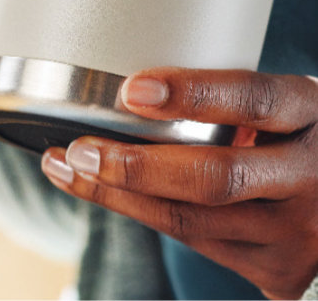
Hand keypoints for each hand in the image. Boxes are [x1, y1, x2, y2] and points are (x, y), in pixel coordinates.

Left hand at [42, 67, 317, 300]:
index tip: (133, 89)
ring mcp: (296, 235)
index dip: (193, 93)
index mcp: (312, 115)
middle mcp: (311, 179)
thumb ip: (235, 99)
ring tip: (68, 168)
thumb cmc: (298, 133)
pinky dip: (144, 217)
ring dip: (119, 197)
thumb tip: (138, 89)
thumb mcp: (285, 104)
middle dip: (137, 166)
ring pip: (193, 222)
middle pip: (215, 178)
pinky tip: (105, 195)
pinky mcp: (279, 272)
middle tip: (81, 149)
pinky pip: (197, 245)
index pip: (254, 100)